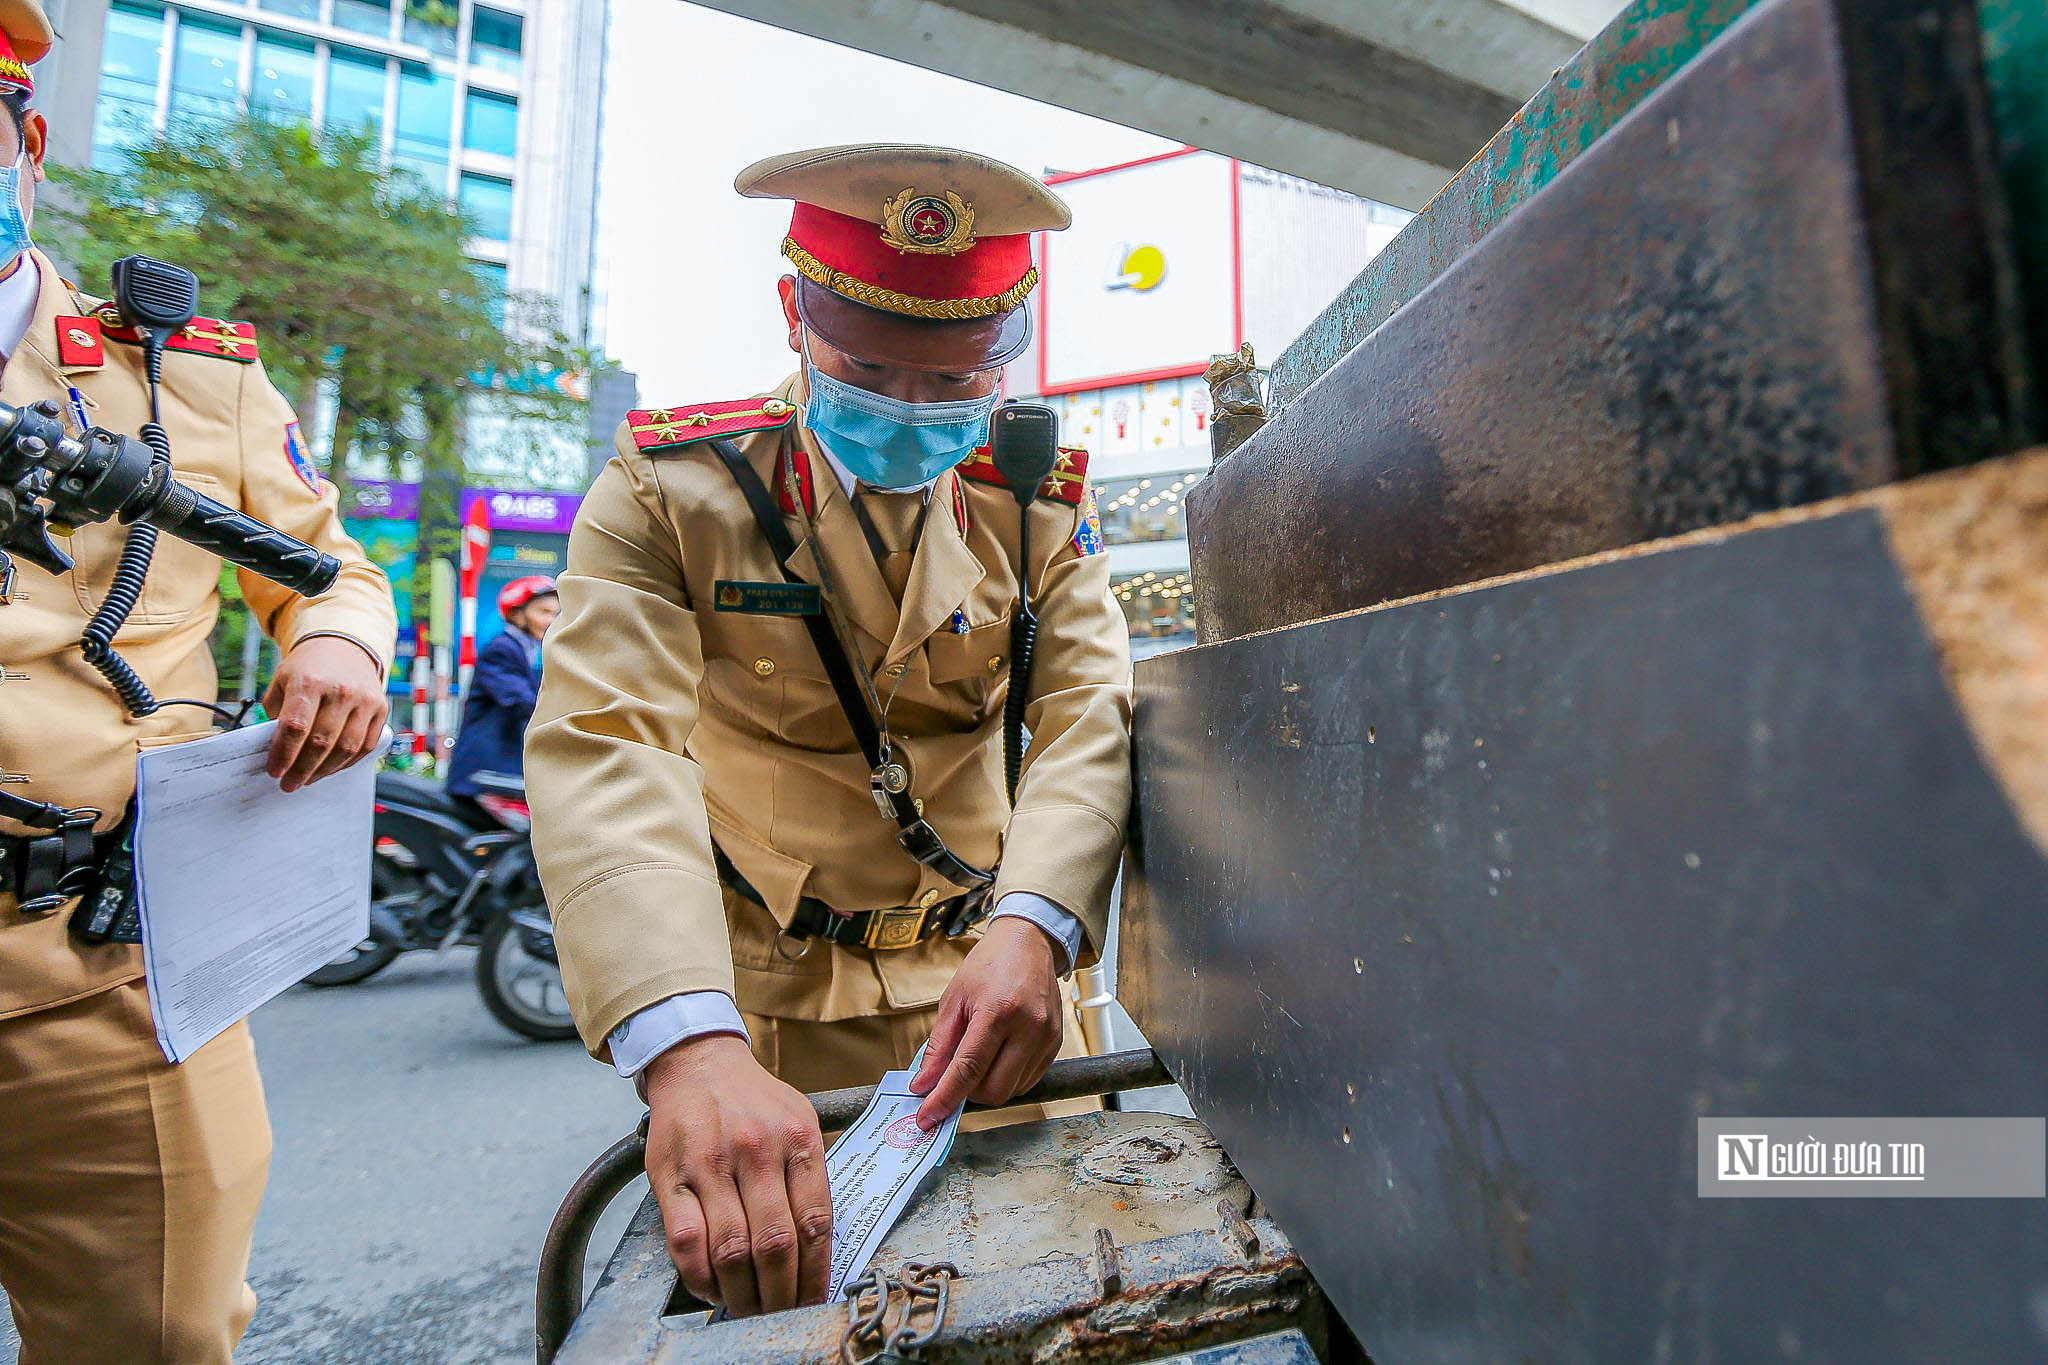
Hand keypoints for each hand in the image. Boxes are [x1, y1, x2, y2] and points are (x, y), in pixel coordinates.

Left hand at [263, 636, 388, 791]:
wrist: (344, 646)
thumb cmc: (308, 668)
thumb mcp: (282, 681)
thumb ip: (276, 713)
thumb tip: (272, 749)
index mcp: (310, 682)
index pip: (295, 727)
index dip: (284, 754)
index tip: (274, 771)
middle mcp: (340, 690)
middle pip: (321, 742)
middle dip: (302, 770)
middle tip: (289, 784)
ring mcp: (364, 700)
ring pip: (346, 749)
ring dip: (325, 771)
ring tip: (309, 779)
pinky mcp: (380, 709)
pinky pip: (365, 746)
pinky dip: (347, 763)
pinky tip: (330, 768)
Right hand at [642, 1034, 832, 1316]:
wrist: (698, 1061)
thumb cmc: (753, 1100)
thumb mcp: (799, 1119)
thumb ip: (811, 1175)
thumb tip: (821, 1248)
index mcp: (798, 1138)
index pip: (815, 1222)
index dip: (816, 1273)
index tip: (813, 1301)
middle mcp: (757, 1150)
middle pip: (775, 1243)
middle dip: (780, 1294)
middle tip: (779, 1314)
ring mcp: (710, 1163)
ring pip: (731, 1249)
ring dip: (742, 1294)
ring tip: (748, 1309)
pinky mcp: (669, 1175)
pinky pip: (686, 1241)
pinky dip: (700, 1277)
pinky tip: (712, 1288)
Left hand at [908, 917, 1062, 1129]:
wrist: (1028, 944)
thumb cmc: (988, 966)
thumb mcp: (953, 1000)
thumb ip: (939, 1046)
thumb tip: (923, 1084)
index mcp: (997, 1011)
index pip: (968, 1069)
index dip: (944, 1098)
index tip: (927, 1118)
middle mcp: (1028, 1027)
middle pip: (994, 1090)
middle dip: (968, 1094)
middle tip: (954, 1077)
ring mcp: (1046, 1038)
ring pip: (1012, 1090)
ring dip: (987, 1087)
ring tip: (978, 1060)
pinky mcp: (1056, 1044)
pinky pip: (1028, 1081)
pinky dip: (1007, 1079)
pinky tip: (997, 1058)